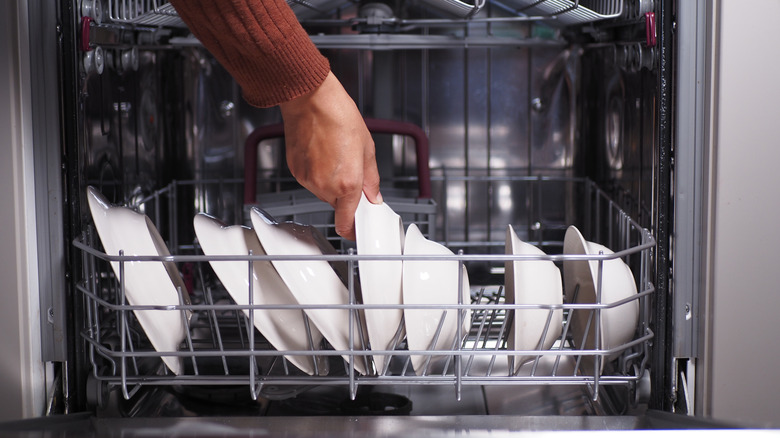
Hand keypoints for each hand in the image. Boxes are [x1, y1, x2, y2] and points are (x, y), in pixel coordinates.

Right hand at [279, 71, 381, 239]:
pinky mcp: (296, 171)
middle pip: (337, 205)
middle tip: (350, 169)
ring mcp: (308, 180)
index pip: (346, 223)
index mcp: (348, 183)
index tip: (358, 228)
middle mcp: (325, 186)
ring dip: (331, 182)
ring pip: (323, 193)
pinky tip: (321, 153)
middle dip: (345, 194)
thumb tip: (374, 196)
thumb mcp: (367, 148)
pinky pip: (310, 181)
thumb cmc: (338, 116)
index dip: (353, 229)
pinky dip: (317, 173)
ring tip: (334, 155)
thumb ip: (371, 179)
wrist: (311, 100)